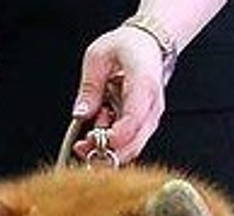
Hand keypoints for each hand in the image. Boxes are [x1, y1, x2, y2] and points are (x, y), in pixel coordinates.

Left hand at [71, 26, 168, 165]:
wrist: (149, 44)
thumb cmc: (128, 46)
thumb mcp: (98, 56)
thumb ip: (89, 87)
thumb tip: (81, 113)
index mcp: (143, 83)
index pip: (133, 120)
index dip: (114, 137)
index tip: (93, 140)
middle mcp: (151, 105)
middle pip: (134, 143)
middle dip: (106, 151)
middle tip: (82, 146)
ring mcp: (150, 118)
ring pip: (131, 148)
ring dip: (108, 148)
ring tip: (89, 133)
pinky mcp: (145, 125)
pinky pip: (130, 143)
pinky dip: (113, 143)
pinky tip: (101, 128)